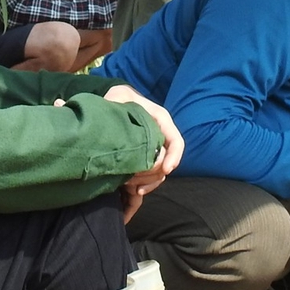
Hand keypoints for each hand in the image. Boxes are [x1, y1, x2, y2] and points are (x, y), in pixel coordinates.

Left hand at [103, 84, 183, 221]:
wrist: (114, 104)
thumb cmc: (117, 100)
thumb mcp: (117, 98)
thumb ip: (117, 103)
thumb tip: (114, 117)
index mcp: (160, 120)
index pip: (175, 141)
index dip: (174, 156)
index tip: (166, 169)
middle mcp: (161, 136)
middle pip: (167, 161)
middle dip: (154, 174)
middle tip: (135, 182)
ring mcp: (155, 149)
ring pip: (161, 173)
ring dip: (149, 182)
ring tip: (132, 187)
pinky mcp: (147, 159)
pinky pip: (153, 177)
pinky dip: (146, 185)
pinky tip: (134, 191)